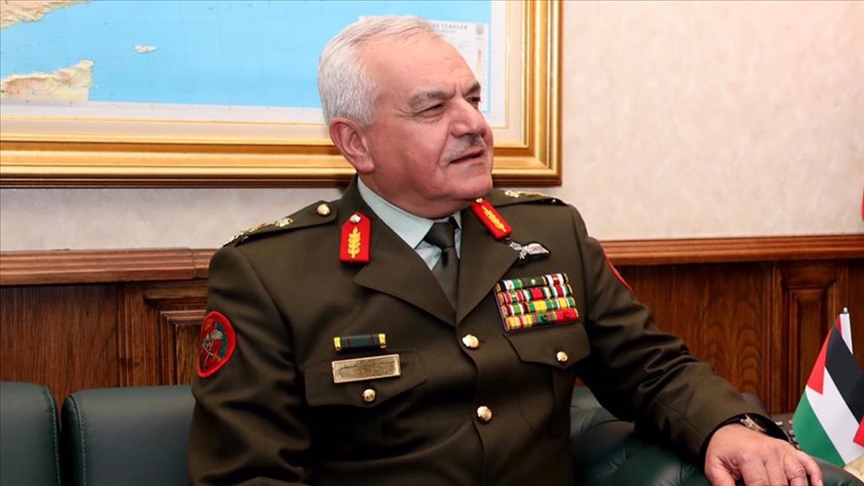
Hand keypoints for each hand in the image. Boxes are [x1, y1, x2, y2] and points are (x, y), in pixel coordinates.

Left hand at [704, 423, 822, 485]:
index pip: (761, 485)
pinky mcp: (791, 450)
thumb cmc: (724, 449)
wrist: (729, 430)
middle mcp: (769, 451)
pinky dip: (816, 476)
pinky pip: (809, 463)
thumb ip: (723, 484)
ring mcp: (782, 450)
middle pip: (780, 484)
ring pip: (798, 477)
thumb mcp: (715, 467)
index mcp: (749, 455)